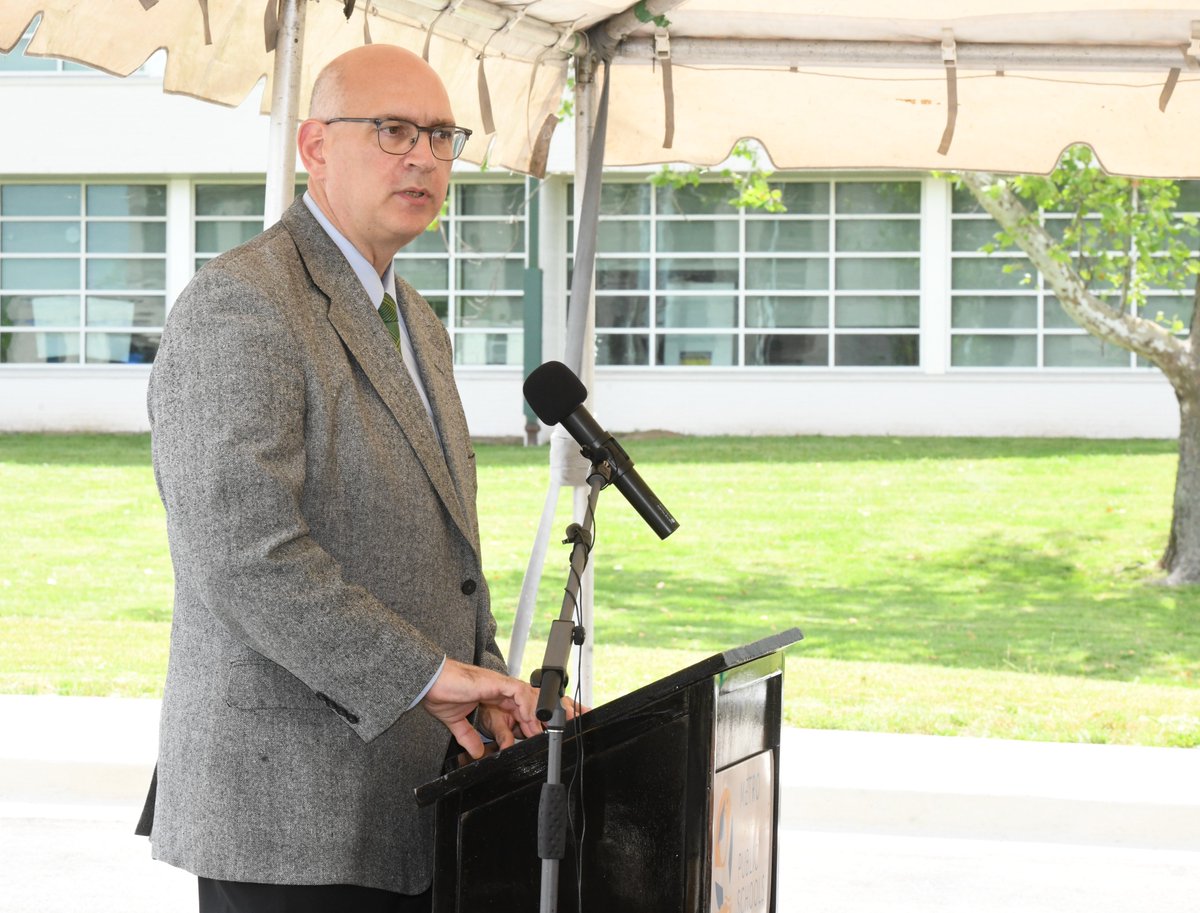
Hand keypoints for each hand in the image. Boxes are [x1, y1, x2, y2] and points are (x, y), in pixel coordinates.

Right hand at [420, 659, 539, 759]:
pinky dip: (526, 704)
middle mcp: (498, 688)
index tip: (532, 736)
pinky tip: (528, 718)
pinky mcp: (494, 682)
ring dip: (535, 712)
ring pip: (527, 694)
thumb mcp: (457, 722)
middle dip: (538, 717)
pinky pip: (518, 691)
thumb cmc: (439, 693)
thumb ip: (467, 736)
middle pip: (527, 700)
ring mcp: (498, 684)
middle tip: (544, 734)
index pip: (517, 706)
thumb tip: (476, 751)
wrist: (429, 682)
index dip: (528, 721)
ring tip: (538, 730)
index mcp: (491, 695)